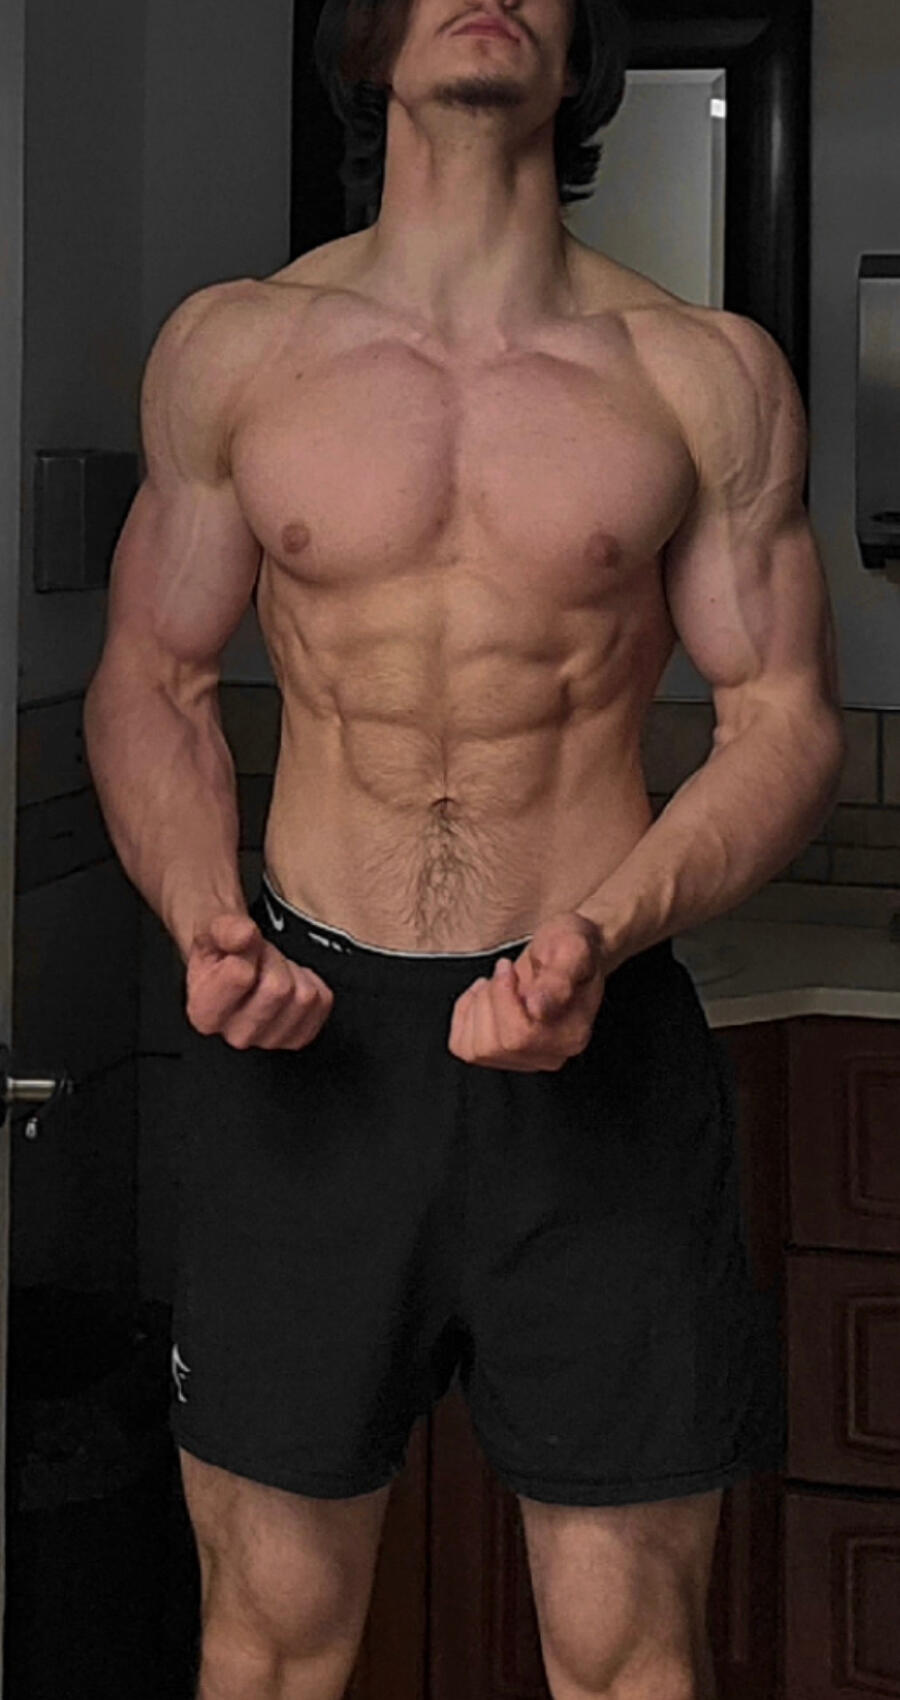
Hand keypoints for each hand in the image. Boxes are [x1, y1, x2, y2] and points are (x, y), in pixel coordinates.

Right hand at [185, 911, 333, 1049]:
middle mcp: (235, 1035)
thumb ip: (225, 927)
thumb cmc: (220, 948)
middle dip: (274, 961)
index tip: (240, 949)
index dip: (248, 949)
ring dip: (293, 972)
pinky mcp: (297, 1038)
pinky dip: (310, 983)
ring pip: (304, 997)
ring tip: (271, 970)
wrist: (232, 962)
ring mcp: (268, 1041)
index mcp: (205, 1012)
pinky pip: (322, 1002)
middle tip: (259, 958)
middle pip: (278, 989)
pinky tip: (288, 982)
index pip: (242, 975)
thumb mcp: (212, 926)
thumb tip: (243, 935)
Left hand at [447, 911, 606, 1071]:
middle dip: (489, 1000)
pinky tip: (482, 995)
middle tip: (503, 972)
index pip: (519, 1037)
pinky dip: (464, 1017)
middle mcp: (551, 1055)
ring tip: (496, 983)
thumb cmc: (568, 947)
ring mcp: (526, 1059)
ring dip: (476, 1008)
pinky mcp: (503, 1054)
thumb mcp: (571, 949)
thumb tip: (537, 1009)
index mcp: (570, 1035)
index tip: (506, 966)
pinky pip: (465, 1048)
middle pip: (495, 1046)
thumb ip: (558, 979)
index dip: (502, 998)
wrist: (564, 951)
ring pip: (477, 1050)